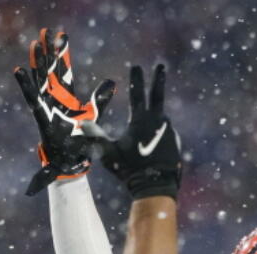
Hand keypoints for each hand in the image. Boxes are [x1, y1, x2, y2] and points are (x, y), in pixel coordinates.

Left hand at [15, 28, 115, 195]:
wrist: (69, 161)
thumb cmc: (64, 163)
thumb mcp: (53, 169)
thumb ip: (44, 177)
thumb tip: (33, 188)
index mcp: (47, 120)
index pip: (34, 99)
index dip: (26, 86)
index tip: (18, 71)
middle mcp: (50, 106)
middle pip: (44, 77)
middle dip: (43, 57)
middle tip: (40, 36)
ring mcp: (57, 101)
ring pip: (52, 73)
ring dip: (50, 54)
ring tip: (46, 34)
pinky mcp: (66, 100)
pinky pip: (64, 77)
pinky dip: (63, 62)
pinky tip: (62, 46)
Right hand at [82, 64, 180, 199]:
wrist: (156, 185)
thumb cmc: (130, 169)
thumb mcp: (108, 153)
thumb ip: (96, 136)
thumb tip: (81, 124)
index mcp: (141, 120)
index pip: (137, 93)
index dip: (136, 79)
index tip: (137, 66)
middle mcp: (158, 121)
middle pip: (157, 94)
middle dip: (158, 79)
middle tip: (161, 66)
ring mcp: (169, 130)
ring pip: (158, 121)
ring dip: (151, 125)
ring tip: (142, 145)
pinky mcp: (175, 141)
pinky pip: (163, 135)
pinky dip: (156, 138)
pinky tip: (151, 154)